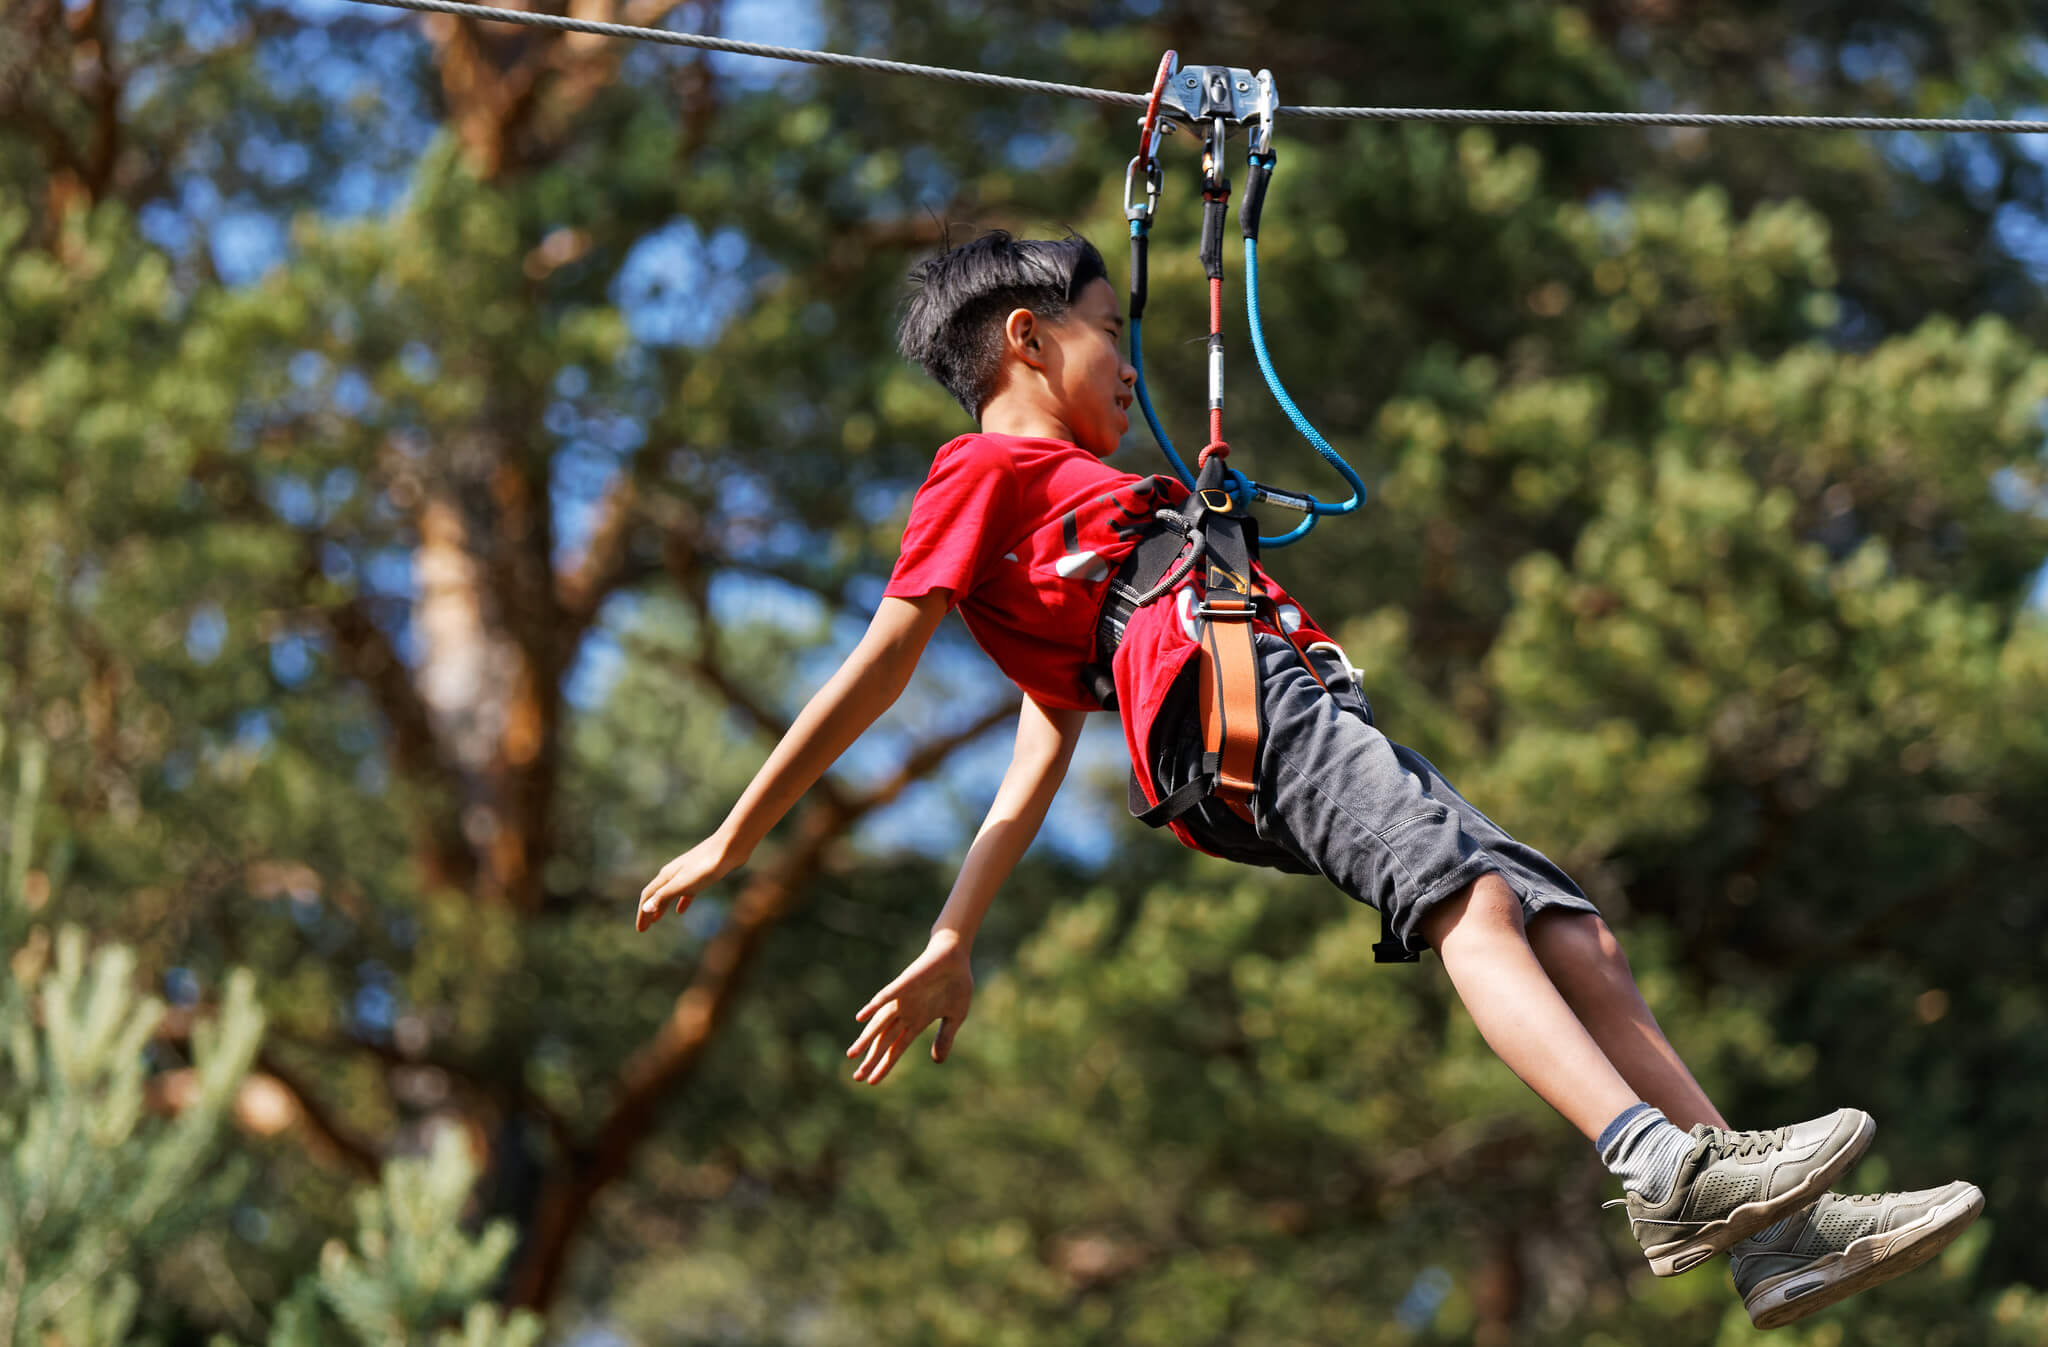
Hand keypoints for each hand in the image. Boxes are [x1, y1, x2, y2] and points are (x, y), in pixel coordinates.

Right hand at [636, 834, 743, 931]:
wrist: (729, 848)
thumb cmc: (706, 866)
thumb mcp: (683, 884)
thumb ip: (664, 896)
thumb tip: (646, 909)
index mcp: (666, 876)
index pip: (648, 896)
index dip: (642, 913)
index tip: (641, 930)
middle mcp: (673, 873)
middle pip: (656, 894)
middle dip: (649, 911)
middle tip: (645, 927)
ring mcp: (687, 873)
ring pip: (669, 893)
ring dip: (662, 906)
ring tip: (657, 919)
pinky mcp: (701, 874)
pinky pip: (685, 891)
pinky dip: (680, 901)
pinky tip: (681, 910)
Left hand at [846, 930, 972, 1084]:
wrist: (957, 955)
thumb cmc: (956, 983)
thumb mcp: (955, 1017)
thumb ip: (944, 1038)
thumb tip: (937, 1062)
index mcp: (917, 1022)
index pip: (896, 1048)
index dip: (885, 1065)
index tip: (872, 1082)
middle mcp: (905, 1012)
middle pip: (884, 1040)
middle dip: (871, 1059)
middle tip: (857, 1078)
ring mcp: (903, 998)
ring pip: (880, 1023)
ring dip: (866, 1038)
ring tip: (852, 1054)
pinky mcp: (905, 983)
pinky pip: (887, 996)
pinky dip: (873, 1006)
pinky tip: (861, 1017)